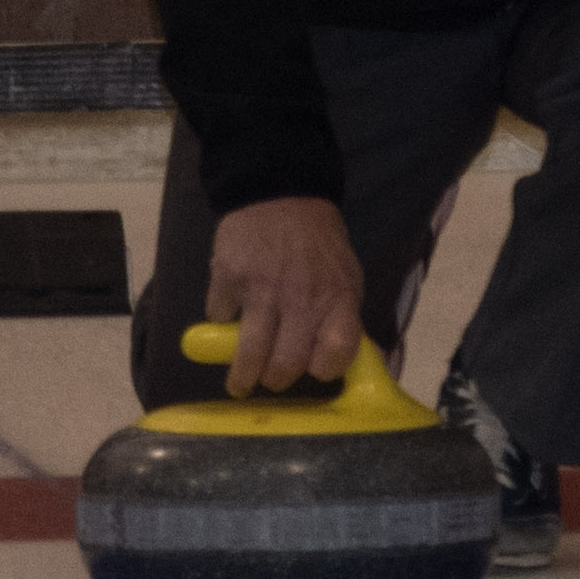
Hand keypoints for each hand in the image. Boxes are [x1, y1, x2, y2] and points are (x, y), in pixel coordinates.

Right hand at [200, 194, 365, 395]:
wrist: (281, 193)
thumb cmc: (319, 242)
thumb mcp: (346, 276)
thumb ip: (345, 318)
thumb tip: (359, 360)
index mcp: (337, 298)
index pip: (336, 352)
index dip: (325, 369)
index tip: (315, 371)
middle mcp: (300, 298)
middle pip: (287, 363)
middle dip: (276, 380)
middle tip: (270, 380)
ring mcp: (261, 290)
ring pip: (249, 354)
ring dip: (242, 377)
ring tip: (240, 385)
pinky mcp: (228, 279)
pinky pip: (220, 318)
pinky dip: (223, 323)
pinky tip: (230, 317)